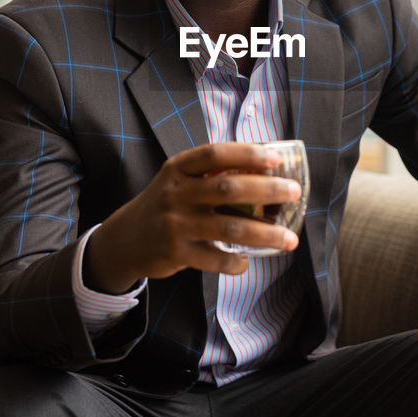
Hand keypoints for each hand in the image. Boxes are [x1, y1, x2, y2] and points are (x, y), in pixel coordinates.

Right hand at [83, 142, 301, 292]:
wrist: (124, 240)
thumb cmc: (164, 205)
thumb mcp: (177, 180)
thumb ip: (210, 174)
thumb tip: (265, 171)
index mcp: (178, 169)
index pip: (214, 154)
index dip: (246, 153)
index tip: (275, 158)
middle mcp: (175, 194)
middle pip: (228, 189)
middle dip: (267, 190)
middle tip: (293, 193)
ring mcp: (176, 224)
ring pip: (230, 229)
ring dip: (265, 234)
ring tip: (290, 239)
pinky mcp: (177, 253)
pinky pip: (216, 259)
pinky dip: (237, 262)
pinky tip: (248, 260)